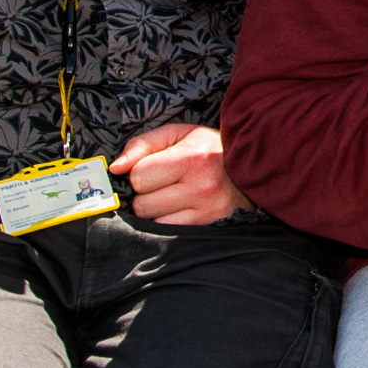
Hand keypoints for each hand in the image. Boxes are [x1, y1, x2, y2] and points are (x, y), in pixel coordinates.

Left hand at [113, 123, 241, 224]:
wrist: (253, 166)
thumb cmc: (210, 148)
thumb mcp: (178, 134)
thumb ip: (142, 145)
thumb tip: (115, 168)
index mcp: (190, 158)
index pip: (138, 176)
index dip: (140, 172)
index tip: (155, 168)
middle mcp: (200, 186)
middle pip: (143, 204)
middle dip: (146, 194)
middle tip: (165, 183)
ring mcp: (206, 211)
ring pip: (153, 222)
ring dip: (156, 211)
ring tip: (174, 196)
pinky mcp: (209, 226)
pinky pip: (169, 233)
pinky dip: (168, 222)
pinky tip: (181, 209)